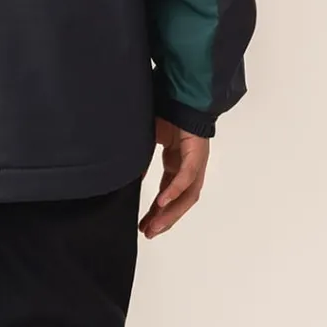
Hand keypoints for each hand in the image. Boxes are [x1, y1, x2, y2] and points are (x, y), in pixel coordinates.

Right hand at [140, 118, 208, 238]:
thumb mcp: (147, 141)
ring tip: (155, 225)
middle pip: (180, 201)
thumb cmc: (165, 112)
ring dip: (171, 212)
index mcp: (177, 163)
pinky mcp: (197, 154)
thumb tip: (129, 178)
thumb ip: (140, 161)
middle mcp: (189, 166)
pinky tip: (162, 202)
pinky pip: (186, 177)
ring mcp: (195, 162)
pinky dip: (175, 190)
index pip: (169, 194)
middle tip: (148, 233)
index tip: (144, 226)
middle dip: (164, 219)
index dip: (157, 212)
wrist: (180, 93)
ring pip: (187, 195)